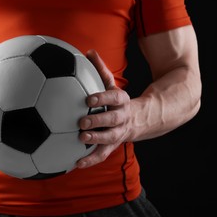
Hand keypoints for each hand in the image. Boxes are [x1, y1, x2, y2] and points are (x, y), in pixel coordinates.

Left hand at [77, 49, 130, 168]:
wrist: (141, 119)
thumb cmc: (118, 100)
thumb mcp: (112, 85)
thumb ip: (100, 70)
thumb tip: (89, 51)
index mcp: (121, 101)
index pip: (114, 98)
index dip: (103, 98)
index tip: (89, 99)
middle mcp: (122, 118)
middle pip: (113, 120)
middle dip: (98, 121)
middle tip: (82, 121)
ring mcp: (119, 133)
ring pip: (109, 138)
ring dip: (96, 140)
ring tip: (81, 140)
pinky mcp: (113, 146)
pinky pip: (103, 154)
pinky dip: (90, 160)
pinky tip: (76, 164)